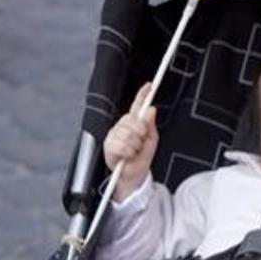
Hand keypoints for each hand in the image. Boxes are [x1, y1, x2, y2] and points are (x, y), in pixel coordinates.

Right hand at [102, 82, 157, 201]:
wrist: (134, 174)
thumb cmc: (142, 157)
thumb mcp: (151, 140)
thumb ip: (151, 125)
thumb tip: (152, 109)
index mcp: (134, 123)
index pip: (138, 106)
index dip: (143, 95)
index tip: (149, 85)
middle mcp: (122, 126)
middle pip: (133, 120)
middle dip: (141, 132)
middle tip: (141, 142)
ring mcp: (114, 135)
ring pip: (128, 134)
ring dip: (135, 145)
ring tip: (134, 151)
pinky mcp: (108, 146)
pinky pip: (121, 145)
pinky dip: (128, 152)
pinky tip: (128, 155)